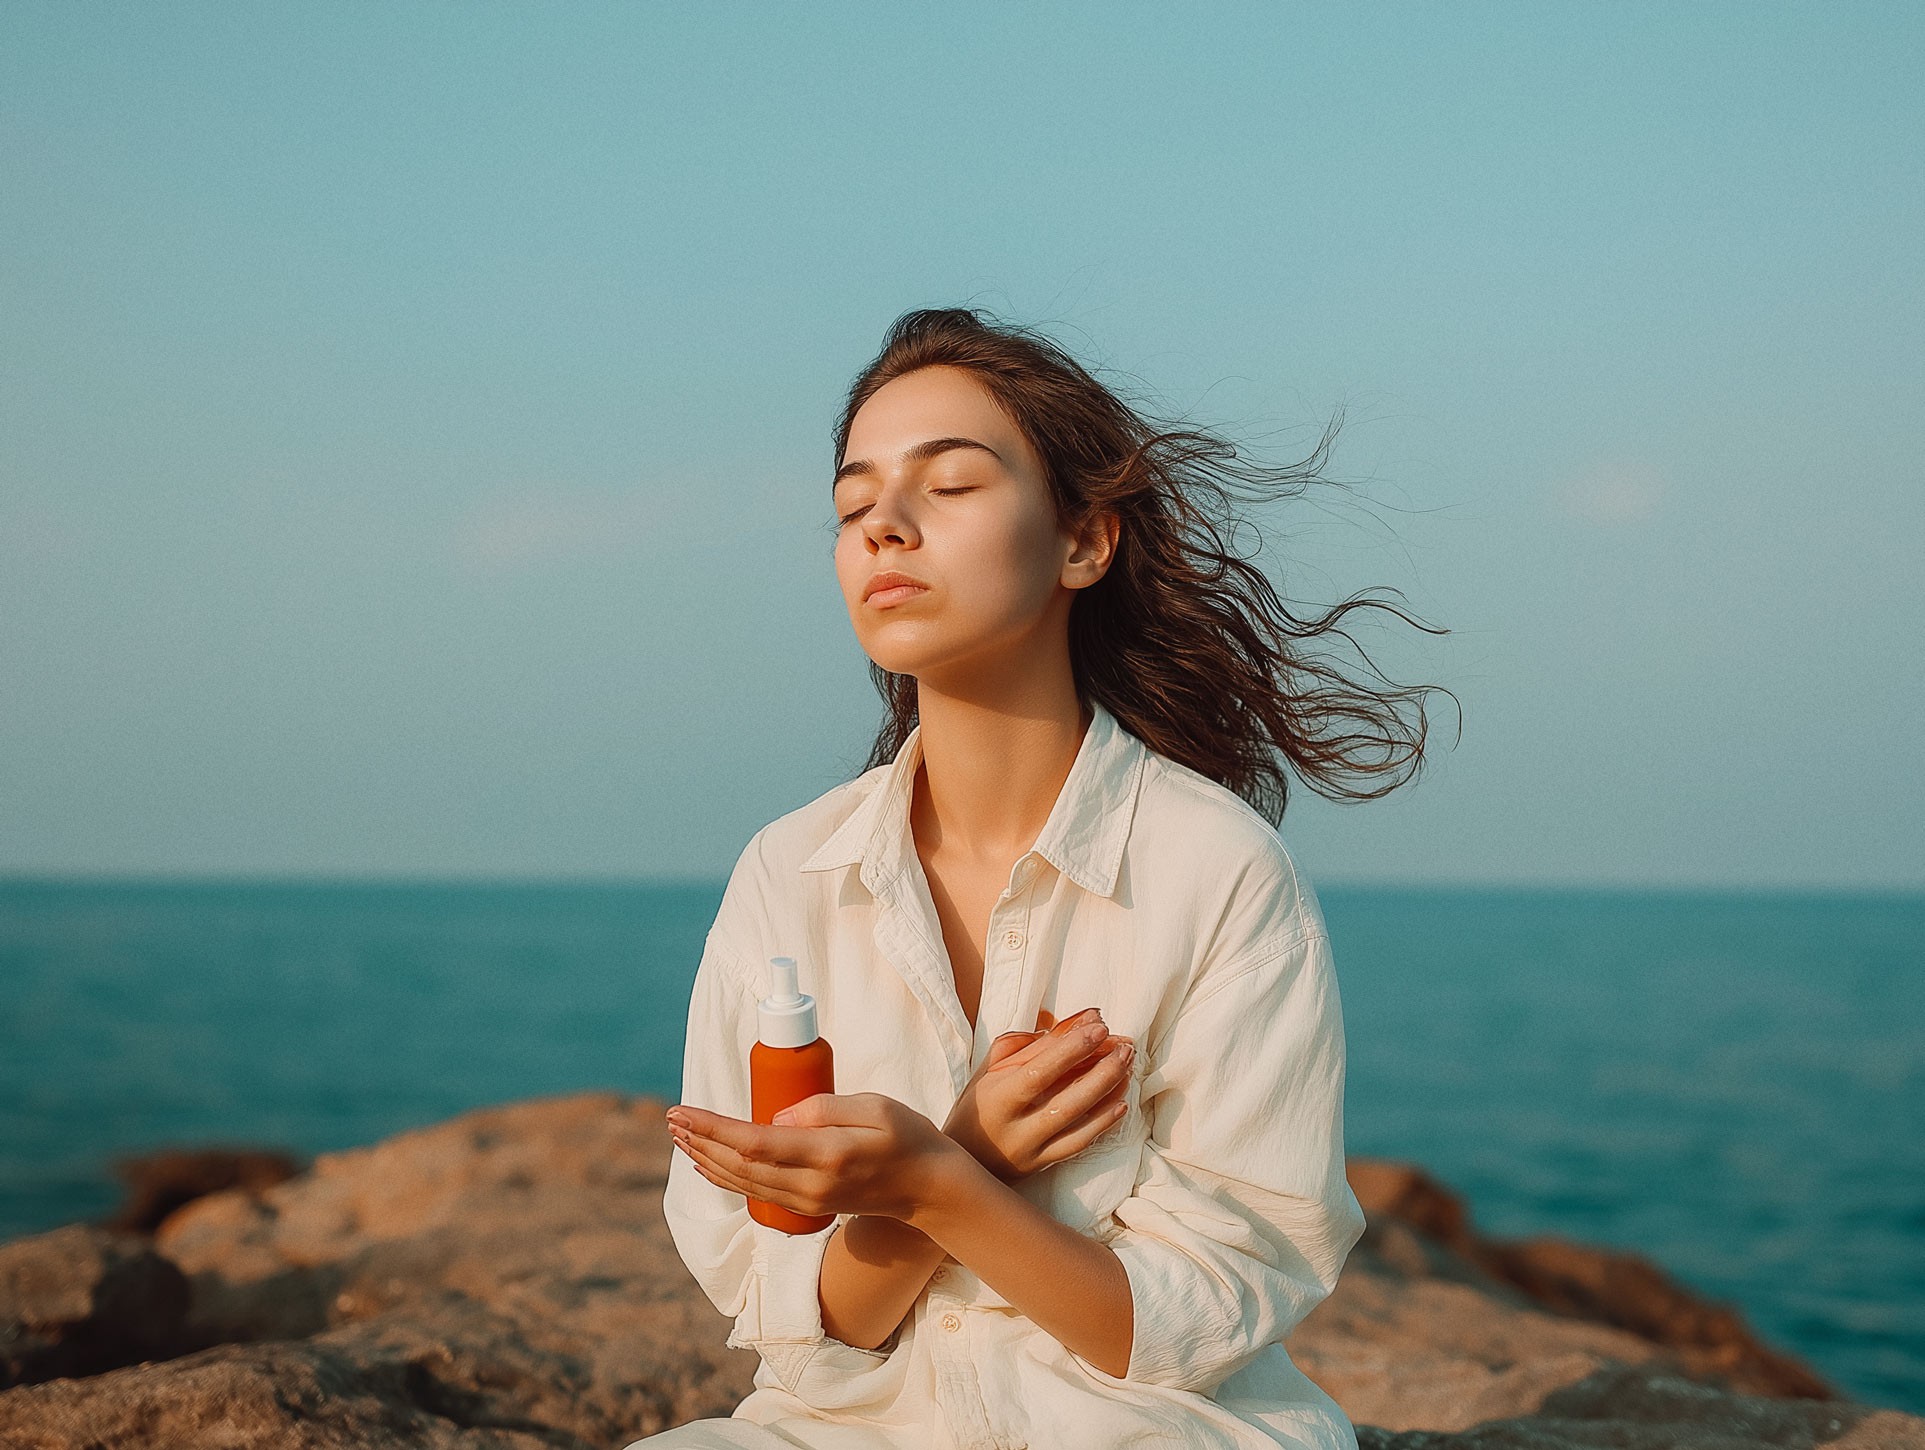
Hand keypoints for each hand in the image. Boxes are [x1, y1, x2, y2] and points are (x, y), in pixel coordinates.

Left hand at [666, 1092, 964, 1223]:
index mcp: (826, 1156)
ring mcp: (808, 1201)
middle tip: (671, 1118)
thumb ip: (823, 1108)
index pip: (753, 1143)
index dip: (712, 1128)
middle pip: (739, 1166)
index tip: (683, 1110)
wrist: (929, 1188)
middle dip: (699, 1141)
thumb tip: (776, 1118)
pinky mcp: (807, 1206)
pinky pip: (755, 1191)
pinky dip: (726, 1175)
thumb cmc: (907, 1136)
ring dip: (706, 1159)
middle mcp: (810, 1186)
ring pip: (742, 1182)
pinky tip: (709, 1162)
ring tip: (679, 1136)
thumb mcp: (874, 1106)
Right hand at [942, 1006, 1134, 1181]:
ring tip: (1127, 1066)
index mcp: (997, 1097)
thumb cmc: (978, 1104)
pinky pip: (1078, 1144)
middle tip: (1125, 1046)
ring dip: (1107, 1092)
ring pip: (1077, 1123)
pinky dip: (1103, 1123)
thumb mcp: (989, 1069)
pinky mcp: (1042, 1164)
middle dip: (1101, 1070)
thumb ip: (1025, 1044)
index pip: (1039, 1070)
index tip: (1099, 1026)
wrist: (964, 1157)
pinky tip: (1121, 1103)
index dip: (1071, 1048)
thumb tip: (1069, 1024)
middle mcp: (1014, 1128)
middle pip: (1065, 1099)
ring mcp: (1030, 1149)